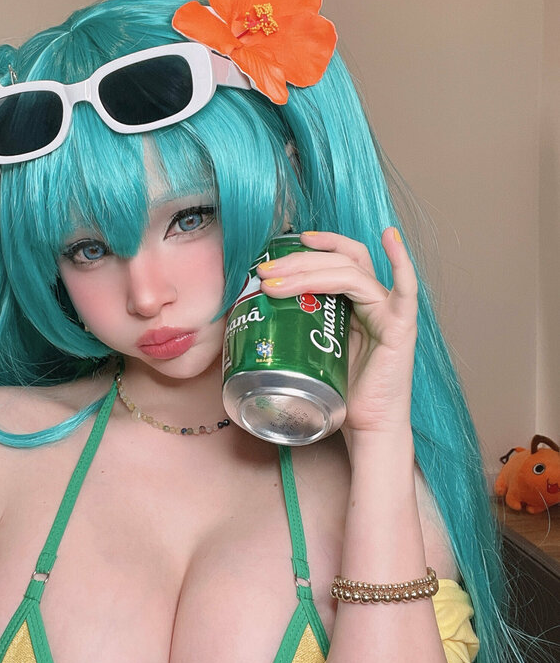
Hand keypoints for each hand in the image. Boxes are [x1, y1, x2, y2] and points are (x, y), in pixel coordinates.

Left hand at [256, 228, 417, 434]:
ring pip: (352, 272)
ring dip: (311, 271)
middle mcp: (373, 299)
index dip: (307, 252)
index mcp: (354, 302)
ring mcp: (389, 309)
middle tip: (265, 271)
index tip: (274, 254)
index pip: (335, 260)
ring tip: (276, 281)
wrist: (366, 425)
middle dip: (298, 262)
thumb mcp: (311, 349)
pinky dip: (401, 260)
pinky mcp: (400, 325)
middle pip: (338, 262)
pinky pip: (406, 289)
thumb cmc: (339, 391)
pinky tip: (390, 236)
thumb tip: (256, 308)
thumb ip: (299, 324)